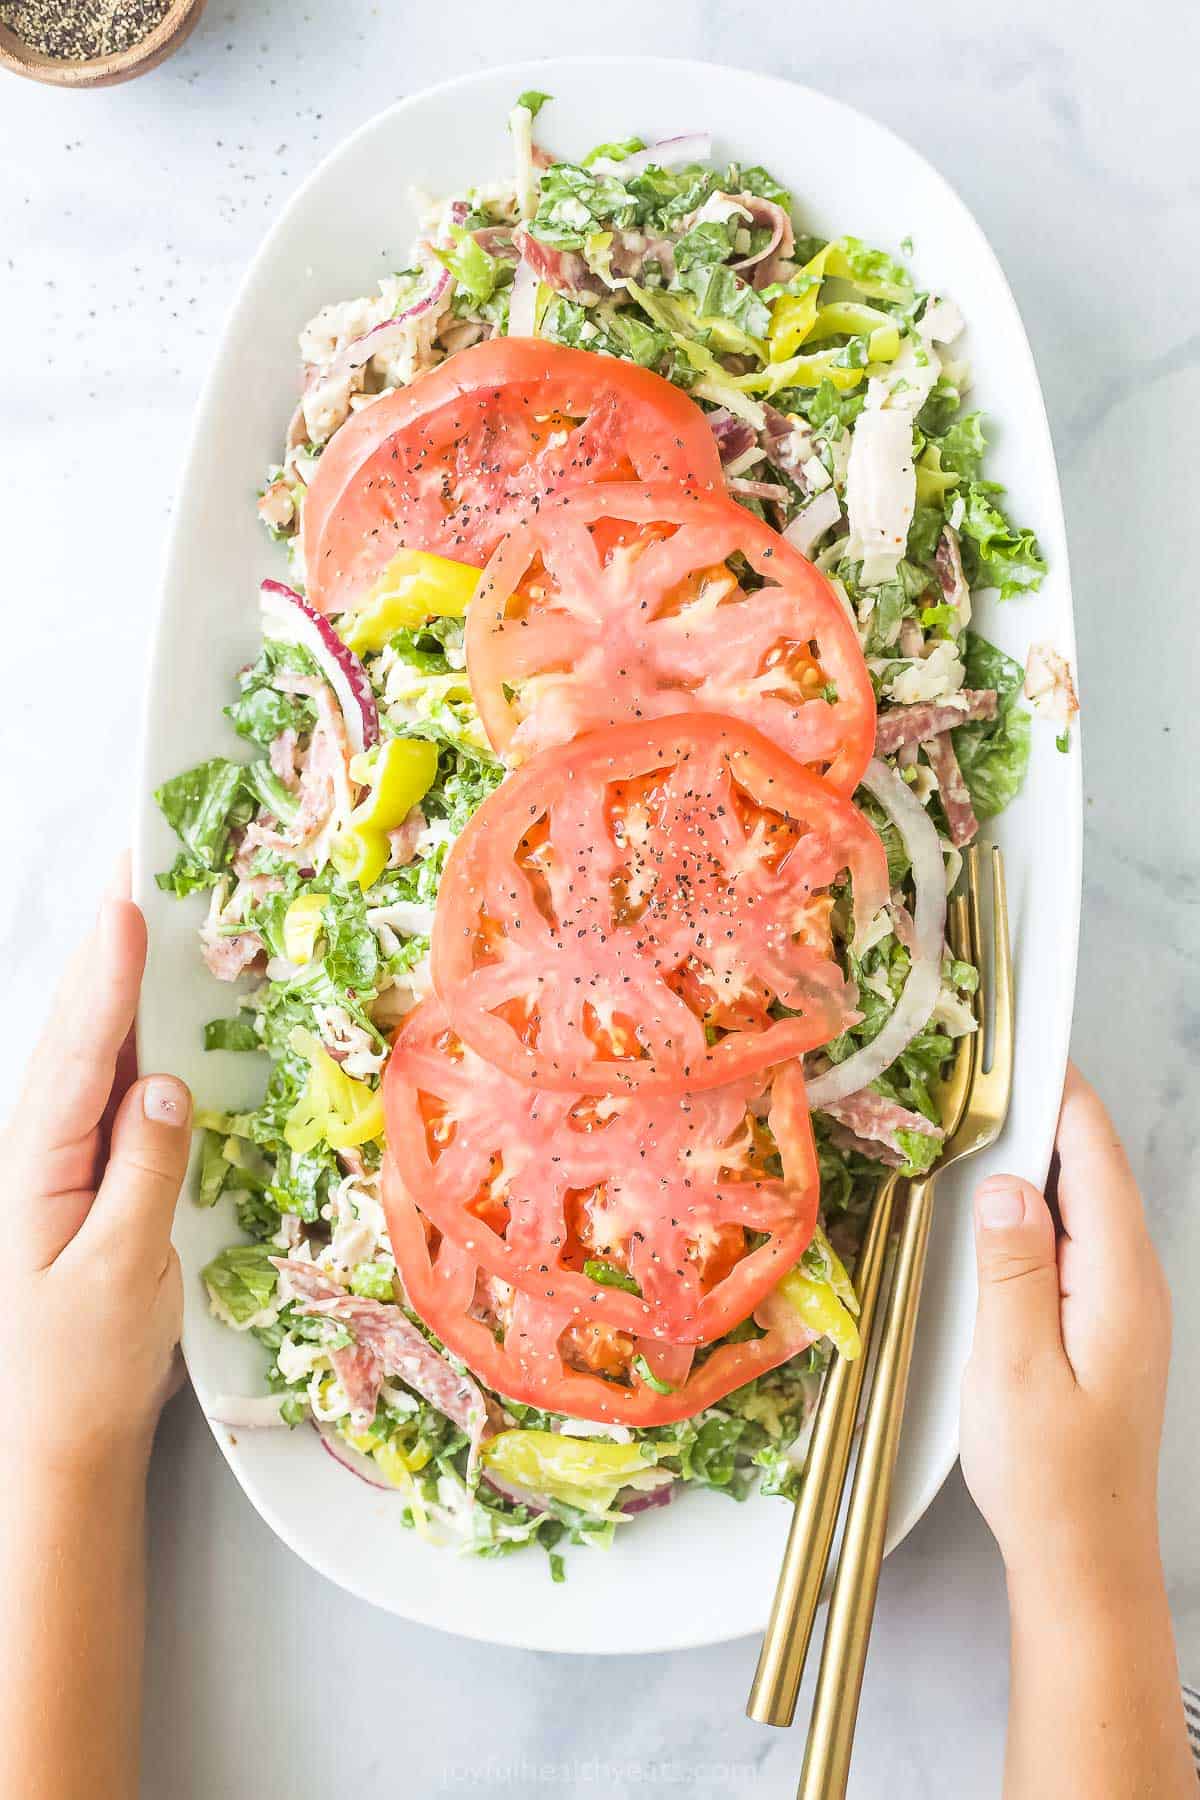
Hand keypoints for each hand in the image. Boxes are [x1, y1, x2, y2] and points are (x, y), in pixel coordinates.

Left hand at [1, 870, 191, 1472]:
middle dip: (105, 946)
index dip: (106, 974)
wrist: (52, 1447)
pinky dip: (129, 1036)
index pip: (79, 1052)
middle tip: (138, 865)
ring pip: (91, 1054)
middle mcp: (38, 1150)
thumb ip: (143, 1176)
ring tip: (142, 907)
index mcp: (36, 1167)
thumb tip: (168, 1086)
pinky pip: (109, 1092)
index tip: (128, 899)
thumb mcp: (118, 1279)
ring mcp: (59, 1163)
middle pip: (78, 1030)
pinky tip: (148, 1013)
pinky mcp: (85, 1181)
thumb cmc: (79, 1373)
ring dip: (114, 980)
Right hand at [960, 1063, 1170, 1579]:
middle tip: (980, 1066)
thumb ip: (1012, 1271)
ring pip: (1082, 1201)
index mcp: (1118, 1280)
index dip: (1059, 1090)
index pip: (1094, 1155)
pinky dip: (1037, 1204)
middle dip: (1044, 1108)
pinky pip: (1073, 1238)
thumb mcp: (1017, 1369)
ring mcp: (1122, 1302)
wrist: (1086, 1561)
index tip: (1021, 1036)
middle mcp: (1132, 1280)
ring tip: (978, 1118)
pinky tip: (996, 1207)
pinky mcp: (1101, 1323)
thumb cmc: (1050, 1478)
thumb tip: (1005, 1185)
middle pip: (1093, 1167)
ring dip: (1037, 1156)